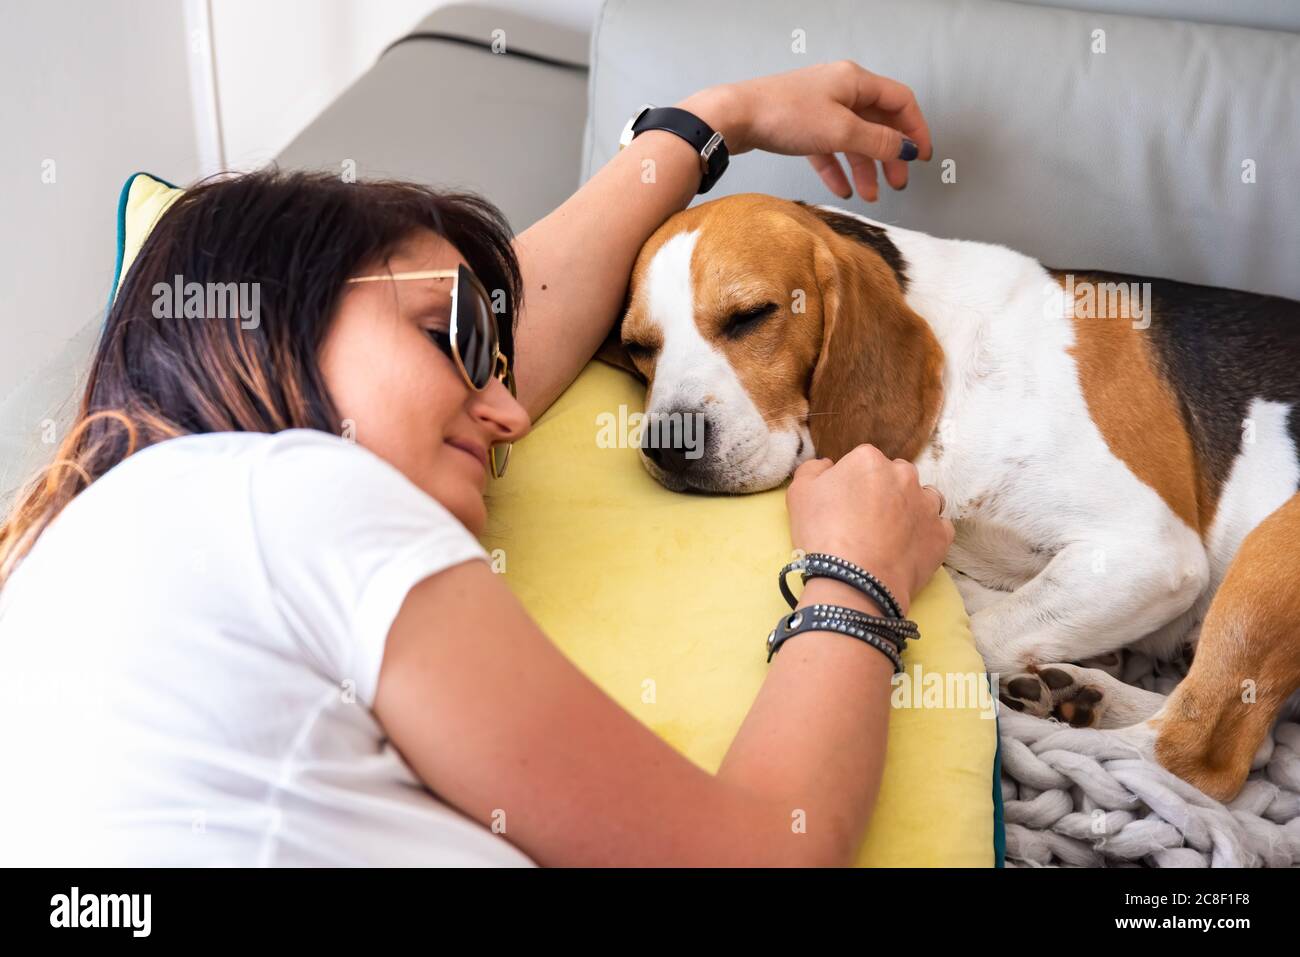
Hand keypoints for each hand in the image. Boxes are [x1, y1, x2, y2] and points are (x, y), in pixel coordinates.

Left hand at [678, 61, 932, 202]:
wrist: (735, 116)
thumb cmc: (786, 115)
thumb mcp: (841, 131)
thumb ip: (878, 142)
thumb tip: (907, 150)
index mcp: (856, 81)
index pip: (900, 102)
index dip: (916, 130)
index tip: (922, 158)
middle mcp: (840, 89)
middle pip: (878, 122)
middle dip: (890, 155)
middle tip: (898, 183)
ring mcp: (819, 106)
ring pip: (853, 138)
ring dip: (865, 167)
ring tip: (871, 195)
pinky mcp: (799, 124)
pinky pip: (828, 147)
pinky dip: (837, 167)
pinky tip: (842, 189)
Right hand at [786, 444, 953, 611]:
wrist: (854, 580)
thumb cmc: (823, 534)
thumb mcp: (799, 494)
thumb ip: (813, 469)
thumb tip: (827, 465)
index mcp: (869, 460)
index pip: (863, 462)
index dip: (852, 484)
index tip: (845, 505)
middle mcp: (903, 475)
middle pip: (895, 476)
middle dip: (884, 492)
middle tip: (866, 521)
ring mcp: (926, 505)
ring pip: (922, 498)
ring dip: (909, 509)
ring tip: (890, 534)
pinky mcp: (941, 534)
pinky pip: (937, 528)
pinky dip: (925, 535)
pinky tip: (907, 548)